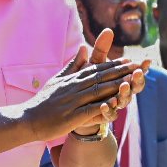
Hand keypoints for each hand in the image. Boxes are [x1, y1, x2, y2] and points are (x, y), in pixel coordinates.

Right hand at [24, 29, 143, 142]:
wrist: (28, 119)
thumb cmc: (44, 101)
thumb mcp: (58, 79)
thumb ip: (72, 65)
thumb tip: (83, 47)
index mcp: (72, 80)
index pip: (96, 69)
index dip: (114, 65)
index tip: (129, 60)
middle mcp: (74, 88)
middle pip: (101, 77)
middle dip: (121, 71)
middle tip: (139, 66)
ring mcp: (73, 101)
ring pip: (98, 91)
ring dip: (116, 85)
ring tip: (132, 81)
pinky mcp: (72, 116)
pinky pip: (90, 110)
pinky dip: (103, 106)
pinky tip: (116, 104)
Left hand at [72, 29, 148, 136]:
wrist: (74, 108)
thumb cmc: (88, 83)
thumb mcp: (94, 65)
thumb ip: (101, 49)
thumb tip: (108, 30)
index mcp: (120, 80)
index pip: (135, 73)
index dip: (142, 67)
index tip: (147, 60)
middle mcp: (121, 93)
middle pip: (134, 87)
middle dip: (137, 80)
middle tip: (137, 72)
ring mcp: (114, 106)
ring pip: (124, 101)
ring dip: (124, 93)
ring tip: (123, 86)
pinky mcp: (104, 117)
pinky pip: (110, 115)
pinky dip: (108, 109)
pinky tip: (105, 104)